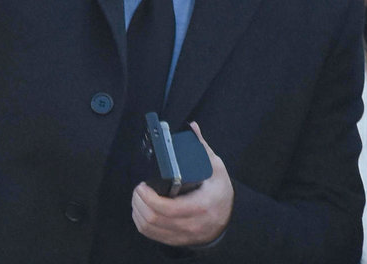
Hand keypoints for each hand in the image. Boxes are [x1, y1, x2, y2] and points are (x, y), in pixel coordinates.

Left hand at [131, 122, 233, 246]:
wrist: (228, 219)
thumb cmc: (220, 193)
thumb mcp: (216, 168)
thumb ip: (201, 147)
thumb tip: (192, 127)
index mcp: (201, 205)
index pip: (168, 208)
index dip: (149, 198)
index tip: (143, 186)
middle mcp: (190, 223)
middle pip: (154, 219)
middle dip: (139, 202)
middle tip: (138, 189)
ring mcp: (182, 234)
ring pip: (149, 228)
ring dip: (138, 212)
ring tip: (138, 197)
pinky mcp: (175, 239)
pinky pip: (151, 235)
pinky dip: (141, 222)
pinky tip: (141, 210)